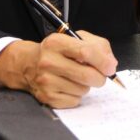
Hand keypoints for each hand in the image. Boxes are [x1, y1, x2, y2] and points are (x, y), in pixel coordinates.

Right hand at [0, 31, 117, 107]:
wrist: (29, 64)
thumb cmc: (57, 51)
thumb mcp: (76, 39)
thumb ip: (97, 46)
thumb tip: (110, 64)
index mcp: (56, 42)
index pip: (85, 52)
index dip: (103, 61)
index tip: (110, 67)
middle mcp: (48, 61)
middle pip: (86, 75)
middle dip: (99, 77)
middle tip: (99, 75)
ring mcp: (46, 81)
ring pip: (83, 89)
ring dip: (86, 85)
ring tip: (76, 77)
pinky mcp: (47, 97)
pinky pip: (75, 100)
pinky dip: (77, 95)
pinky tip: (68, 86)